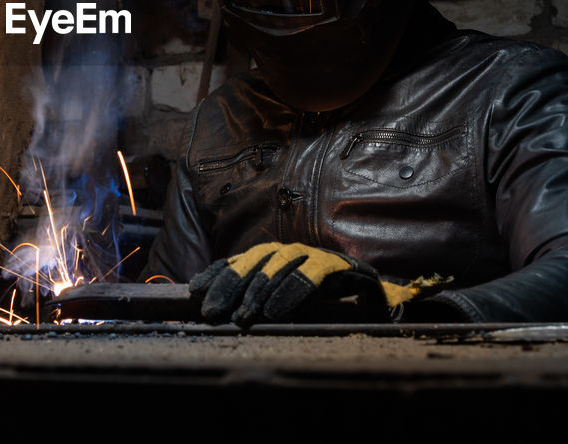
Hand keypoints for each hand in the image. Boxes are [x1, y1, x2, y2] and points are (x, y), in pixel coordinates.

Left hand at [188, 242, 386, 326]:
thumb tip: (217, 308)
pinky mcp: (336, 265)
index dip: (217, 273)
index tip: (194, 290)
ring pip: (279, 266)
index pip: (240, 260)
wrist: (373, 295)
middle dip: (230, 285)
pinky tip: (275, 312)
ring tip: (241, 317)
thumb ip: (257, 299)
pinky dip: (291, 292)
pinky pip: (311, 275)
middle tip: (211, 311)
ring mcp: (313, 254)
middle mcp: (291, 251)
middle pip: (255, 261)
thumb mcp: (283, 300)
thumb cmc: (323, 300)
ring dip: (258, 292)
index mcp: (276, 257)